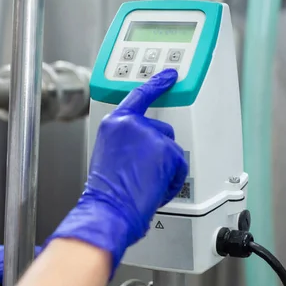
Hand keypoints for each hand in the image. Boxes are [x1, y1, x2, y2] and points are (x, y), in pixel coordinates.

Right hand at [44, 69, 187, 275]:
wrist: (107, 210)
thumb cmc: (106, 193)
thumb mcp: (110, 157)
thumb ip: (127, 143)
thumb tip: (142, 149)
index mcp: (114, 123)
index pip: (140, 95)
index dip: (157, 84)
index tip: (169, 75)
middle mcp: (131, 123)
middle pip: (162, 130)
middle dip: (160, 152)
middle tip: (144, 173)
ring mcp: (149, 134)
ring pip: (172, 149)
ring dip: (165, 168)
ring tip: (146, 183)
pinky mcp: (164, 149)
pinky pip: (180, 165)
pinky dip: (172, 180)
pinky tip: (154, 188)